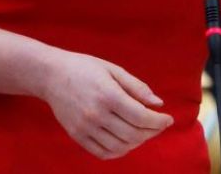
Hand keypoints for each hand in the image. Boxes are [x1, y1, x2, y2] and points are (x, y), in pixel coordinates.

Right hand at [41, 50, 172, 159]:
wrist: (52, 75)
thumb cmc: (86, 68)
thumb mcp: (114, 69)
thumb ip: (137, 87)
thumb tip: (158, 103)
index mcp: (108, 95)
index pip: (140, 116)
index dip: (158, 121)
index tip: (168, 119)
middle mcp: (97, 114)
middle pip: (133, 133)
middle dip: (152, 131)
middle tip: (160, 124)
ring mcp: (85, 128)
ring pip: (120, 146)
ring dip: (138, 142)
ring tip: (145, 131)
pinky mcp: (77, 136)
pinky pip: (103, 153)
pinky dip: (120, 151)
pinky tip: (128, 141)